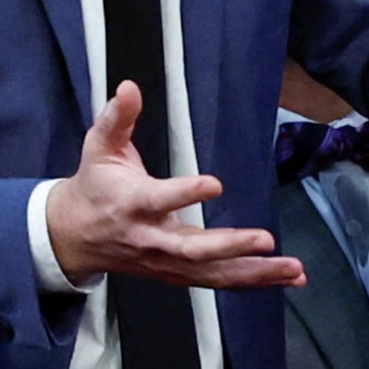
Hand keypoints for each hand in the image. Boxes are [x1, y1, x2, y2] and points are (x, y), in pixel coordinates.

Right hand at [44, 82, 306, 290]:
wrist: (74, 236)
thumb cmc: (94, 185)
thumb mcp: (99, 147)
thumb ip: (117, 117)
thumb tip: (129, 87)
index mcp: (133, 204)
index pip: (160, 200)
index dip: (185, 193)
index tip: (214, 184)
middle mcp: (151, 239)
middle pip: (192, 249)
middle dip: (230, 246)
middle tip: (265, 239)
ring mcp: (166, 262)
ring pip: (213, 273)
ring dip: (255, 272)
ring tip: (294, 269)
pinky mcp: (178, 274)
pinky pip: (219, 281)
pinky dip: (254, 281)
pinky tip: (289, 276)